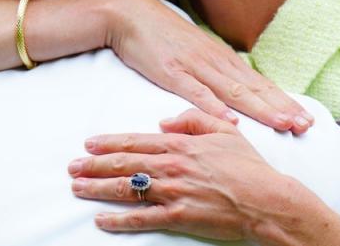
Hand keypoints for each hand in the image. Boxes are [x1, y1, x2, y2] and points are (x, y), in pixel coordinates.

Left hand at [68, 109, 293, 240]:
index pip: (136, 141)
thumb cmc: (249, 167)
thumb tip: (164, 122)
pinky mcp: (178, 217)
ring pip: (127, 189)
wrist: (267, 201)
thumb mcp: (224, 131)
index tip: (89, 143)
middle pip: (124, 164)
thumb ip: (193, 119)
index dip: (109, 142)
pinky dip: (119, 220)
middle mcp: (172, 167)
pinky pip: (142, 219)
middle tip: (72, 167)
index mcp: (181, 145)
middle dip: (94, 165)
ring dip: (98, 188)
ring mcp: (173, 193)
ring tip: (78, 188)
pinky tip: (102, 219)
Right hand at [105, 0, 312, 133]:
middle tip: (306, 126)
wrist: (130, 13)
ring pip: (234, 92)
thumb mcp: (195, 52)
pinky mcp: (172, 71)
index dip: (282, 101)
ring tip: (284, 124)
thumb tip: (235, 88)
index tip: (305, 118)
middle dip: (281, 108)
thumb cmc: (162, 34)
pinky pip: (196, 92)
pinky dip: (215, 106)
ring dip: (261, 109)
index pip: (259, 84)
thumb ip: (214, 71)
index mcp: (221, 59)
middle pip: (254, 89)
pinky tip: (231, 119)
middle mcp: (215, 62)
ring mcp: (195, 66)